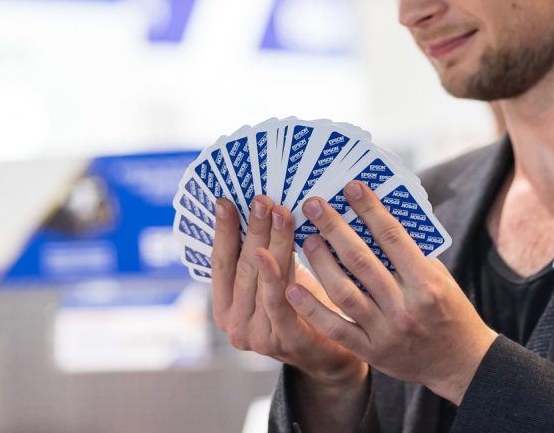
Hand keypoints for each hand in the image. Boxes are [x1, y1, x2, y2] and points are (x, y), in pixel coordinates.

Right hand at [210, 195, 366, 386]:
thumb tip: (264, 205)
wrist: (333, 354)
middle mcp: (234, 324)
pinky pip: (279, 303)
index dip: (222, 231)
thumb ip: (264, 255)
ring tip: (279, 213)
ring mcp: (257, 336)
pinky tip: (277, 254)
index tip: (225, 200)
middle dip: (252, 229)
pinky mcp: (285, 341)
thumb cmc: (303, 307)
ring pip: (262, 280)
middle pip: (242, 266)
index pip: (220, 262)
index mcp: (225, 308)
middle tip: (261, 199)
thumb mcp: (277, 280)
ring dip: (271, 243)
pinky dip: (276, 277)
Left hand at [285, 181, 496, 404]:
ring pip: (344, 293)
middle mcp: (405, 307)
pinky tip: (293, 288)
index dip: (370, 209)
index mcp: (426, 283)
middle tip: (314, 204)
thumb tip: (376, 217)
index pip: (393, 238)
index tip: (350, 187)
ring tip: (307, 239)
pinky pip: (335, 328)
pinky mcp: (372, 352)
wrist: (460, 362)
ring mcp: (386, 332)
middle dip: (335, 228)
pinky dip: (312, 308)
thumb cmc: (449, 310)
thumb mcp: (441, 278)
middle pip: (361, 261)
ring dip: (320, 263)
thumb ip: (411, 253)